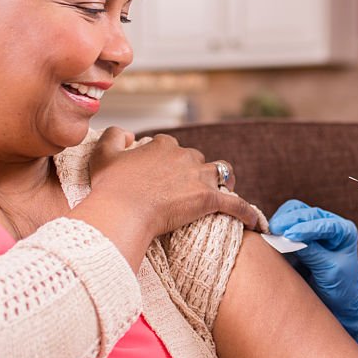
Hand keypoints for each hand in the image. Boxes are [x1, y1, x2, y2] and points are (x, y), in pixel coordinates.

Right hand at [88, 127, 260, 239]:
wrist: (122, 211)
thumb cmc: (110, 188)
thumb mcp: (103, 154)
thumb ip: (114, 137)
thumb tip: (127, 133)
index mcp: (162, 145)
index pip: (172, 147)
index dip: (169, 160)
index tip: (163, 174)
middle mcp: (184, 156)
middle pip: (197, 159)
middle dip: (195, 171)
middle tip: (187, 189)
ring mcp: (198, 176)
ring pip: (221, 172)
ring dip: (223, 181)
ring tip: (224, 192)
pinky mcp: (209, 198)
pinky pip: (236, 204)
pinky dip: (247, 213)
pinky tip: (255, 223)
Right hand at [270, 200, 357, 344]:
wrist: (335, 302)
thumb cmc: (339, 287)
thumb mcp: (329, 271)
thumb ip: (313, 253)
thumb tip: (289, 238)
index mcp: (344, 231)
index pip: (325, 224)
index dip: (306, 228)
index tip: (289, 236)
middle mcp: (328, 224)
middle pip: (305, 213)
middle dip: (289, 221)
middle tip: (273, 231)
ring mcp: (311, 227)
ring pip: (292, 213)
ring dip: (280, 222)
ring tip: (269, 234)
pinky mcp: (297, 234)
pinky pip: (283, 224)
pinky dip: (275, 228)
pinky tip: (267, 236)